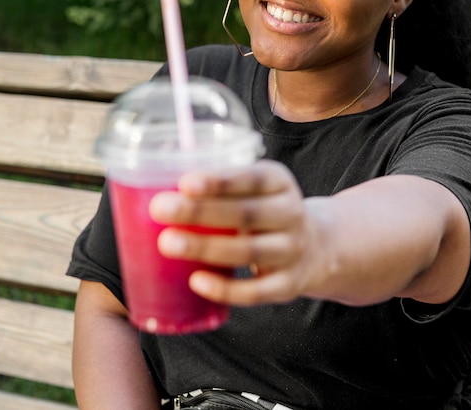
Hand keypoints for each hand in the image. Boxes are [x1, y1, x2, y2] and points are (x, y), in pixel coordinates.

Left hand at [149, 160, 315, 305]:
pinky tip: (196, 281)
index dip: (219, 182)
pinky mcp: (288, 285)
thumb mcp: (254, 189)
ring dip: (206, 247)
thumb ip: (219, 187)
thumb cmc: (263, 210)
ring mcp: (292, 250)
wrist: (314, 247)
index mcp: (280, 182)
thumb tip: (157, 188)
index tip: (185, 183)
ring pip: (249, 251)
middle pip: (247, 213)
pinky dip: (225, 288)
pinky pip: (256, 291)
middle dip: (201, 212)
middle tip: (160, 209)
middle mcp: (292, 213)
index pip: (252, 179)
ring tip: (167, 243)